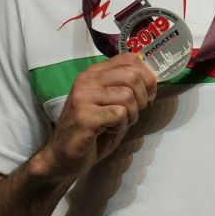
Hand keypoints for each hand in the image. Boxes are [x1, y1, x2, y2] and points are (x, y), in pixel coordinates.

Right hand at [32, 54, 157, 182]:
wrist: (63, 156)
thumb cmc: (92, 132)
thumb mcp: (111, 104)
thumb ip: (126, 89)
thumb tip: (152, 81)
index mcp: (94, 73)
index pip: (129, 59)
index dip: (147, 76)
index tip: (148, 94)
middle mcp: (87, 80)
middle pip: (132, 75)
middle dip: (142, 97)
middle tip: (132, 113)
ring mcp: (83, 97)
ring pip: (128, 96)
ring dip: (131, 115)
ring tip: (118, 124)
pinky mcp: (85, 116)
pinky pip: (119, 114)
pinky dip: (121, 125)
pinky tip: (108, 130)